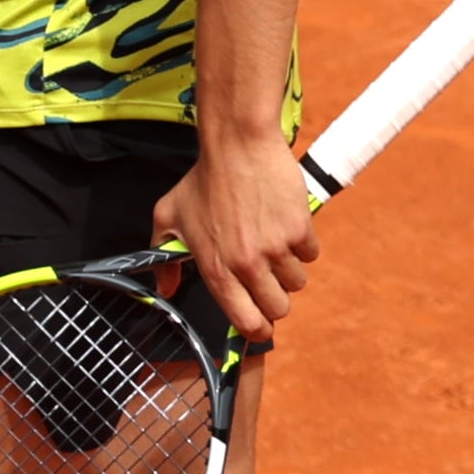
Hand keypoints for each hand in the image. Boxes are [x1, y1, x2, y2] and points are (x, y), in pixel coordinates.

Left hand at [155, 130, 317, 343]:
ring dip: (289, 268)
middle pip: (278, 309)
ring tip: (273, 243)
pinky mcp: (299, 229)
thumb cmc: (204, 179)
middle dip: (275, 298)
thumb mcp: (169, 216)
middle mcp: (246, 265)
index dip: (257, 329)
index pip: (247, 323)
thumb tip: (165, 287)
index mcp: (216, 270)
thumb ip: (162, 258)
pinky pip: (311, 254)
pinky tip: (286, 224)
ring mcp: (276, 248)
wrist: (238, 144)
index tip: (260, 323)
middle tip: (267, 277)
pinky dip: (303, 244)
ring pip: (297, 282)